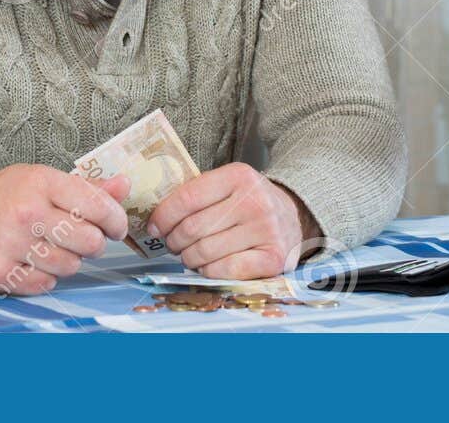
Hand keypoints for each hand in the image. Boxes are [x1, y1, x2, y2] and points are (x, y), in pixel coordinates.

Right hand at [0, 164, 130, 295]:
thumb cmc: (4, 197)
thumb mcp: (42, 180)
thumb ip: (86, 187)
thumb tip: (125, 185)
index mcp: (41, 182)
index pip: (97, 204)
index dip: (116, 220)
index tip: (116, 227)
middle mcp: (26, 212)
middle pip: (89, 241)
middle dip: (93, 244)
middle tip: (82, 239)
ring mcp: (11, 244)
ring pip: (69, 266)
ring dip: (67, 262)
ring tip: (51, 248)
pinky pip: (44, 285)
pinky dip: (44, 278)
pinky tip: (32, 262)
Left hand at [147, 162, 310, 279]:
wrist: (294, 216)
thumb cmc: (250, 203)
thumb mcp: (228, 185)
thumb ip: (198, 194)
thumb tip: (156, 219)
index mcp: (239, 176)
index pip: (187, 198)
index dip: (163, 216)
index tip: (154, 227)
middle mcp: (255, 202)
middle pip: (193, 228)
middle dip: (174, 241)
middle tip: (172, 244)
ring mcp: (266, 230)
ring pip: (205, 252)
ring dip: (189, 258)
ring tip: (190, 255)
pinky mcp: (274, 258)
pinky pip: (225, 270)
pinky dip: (209, 271)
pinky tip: (208, 265)